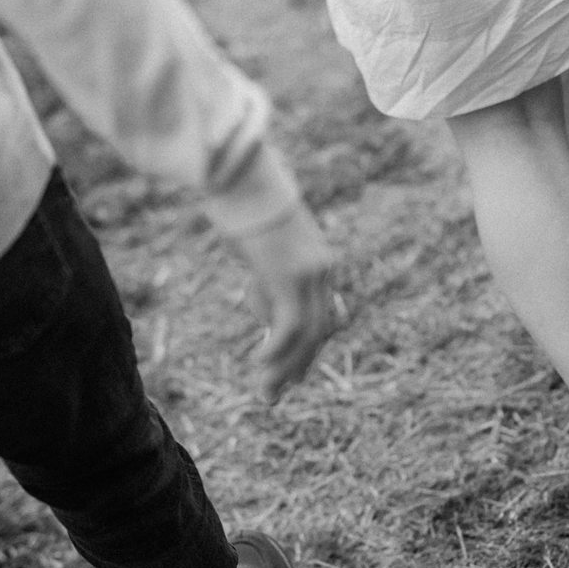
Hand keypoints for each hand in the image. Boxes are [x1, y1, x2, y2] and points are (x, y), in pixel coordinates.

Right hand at [231, 203, 337, 401]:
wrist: (244, 174)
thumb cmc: (246, 201)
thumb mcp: (263, 244)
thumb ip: (269, 271)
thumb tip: (262, 294)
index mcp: (320, 261)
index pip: (324, 316)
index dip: (309, 349)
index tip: (292, 372)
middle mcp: (322, 270)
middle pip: (319, 331)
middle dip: (297, 366)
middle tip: (276, 393)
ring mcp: (309, 273)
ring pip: (306, 336)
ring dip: (285, 368)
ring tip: (265, 393)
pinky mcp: (289, 275)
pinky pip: (289, 326)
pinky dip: (276, 351)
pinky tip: (260, 366)